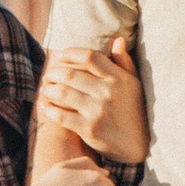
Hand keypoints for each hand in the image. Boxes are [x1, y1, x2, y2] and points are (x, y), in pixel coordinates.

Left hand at [37, 34, 147, 165]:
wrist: (139, 145)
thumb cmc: (135, 111)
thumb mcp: (135, 84)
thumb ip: (125, 62)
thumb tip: (117, 39)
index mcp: (118, 78)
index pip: (89, 57)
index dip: (70, 53)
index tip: (60, 56)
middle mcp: (108, 92)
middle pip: (70, 74)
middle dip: (54, 72)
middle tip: (48, 74)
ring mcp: (97, 111)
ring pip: (62, 93)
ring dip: (48, 89)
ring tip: (45, 88)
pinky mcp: (89, 129)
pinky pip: (61, 116)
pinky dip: (48, 109)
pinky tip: (45, 105)